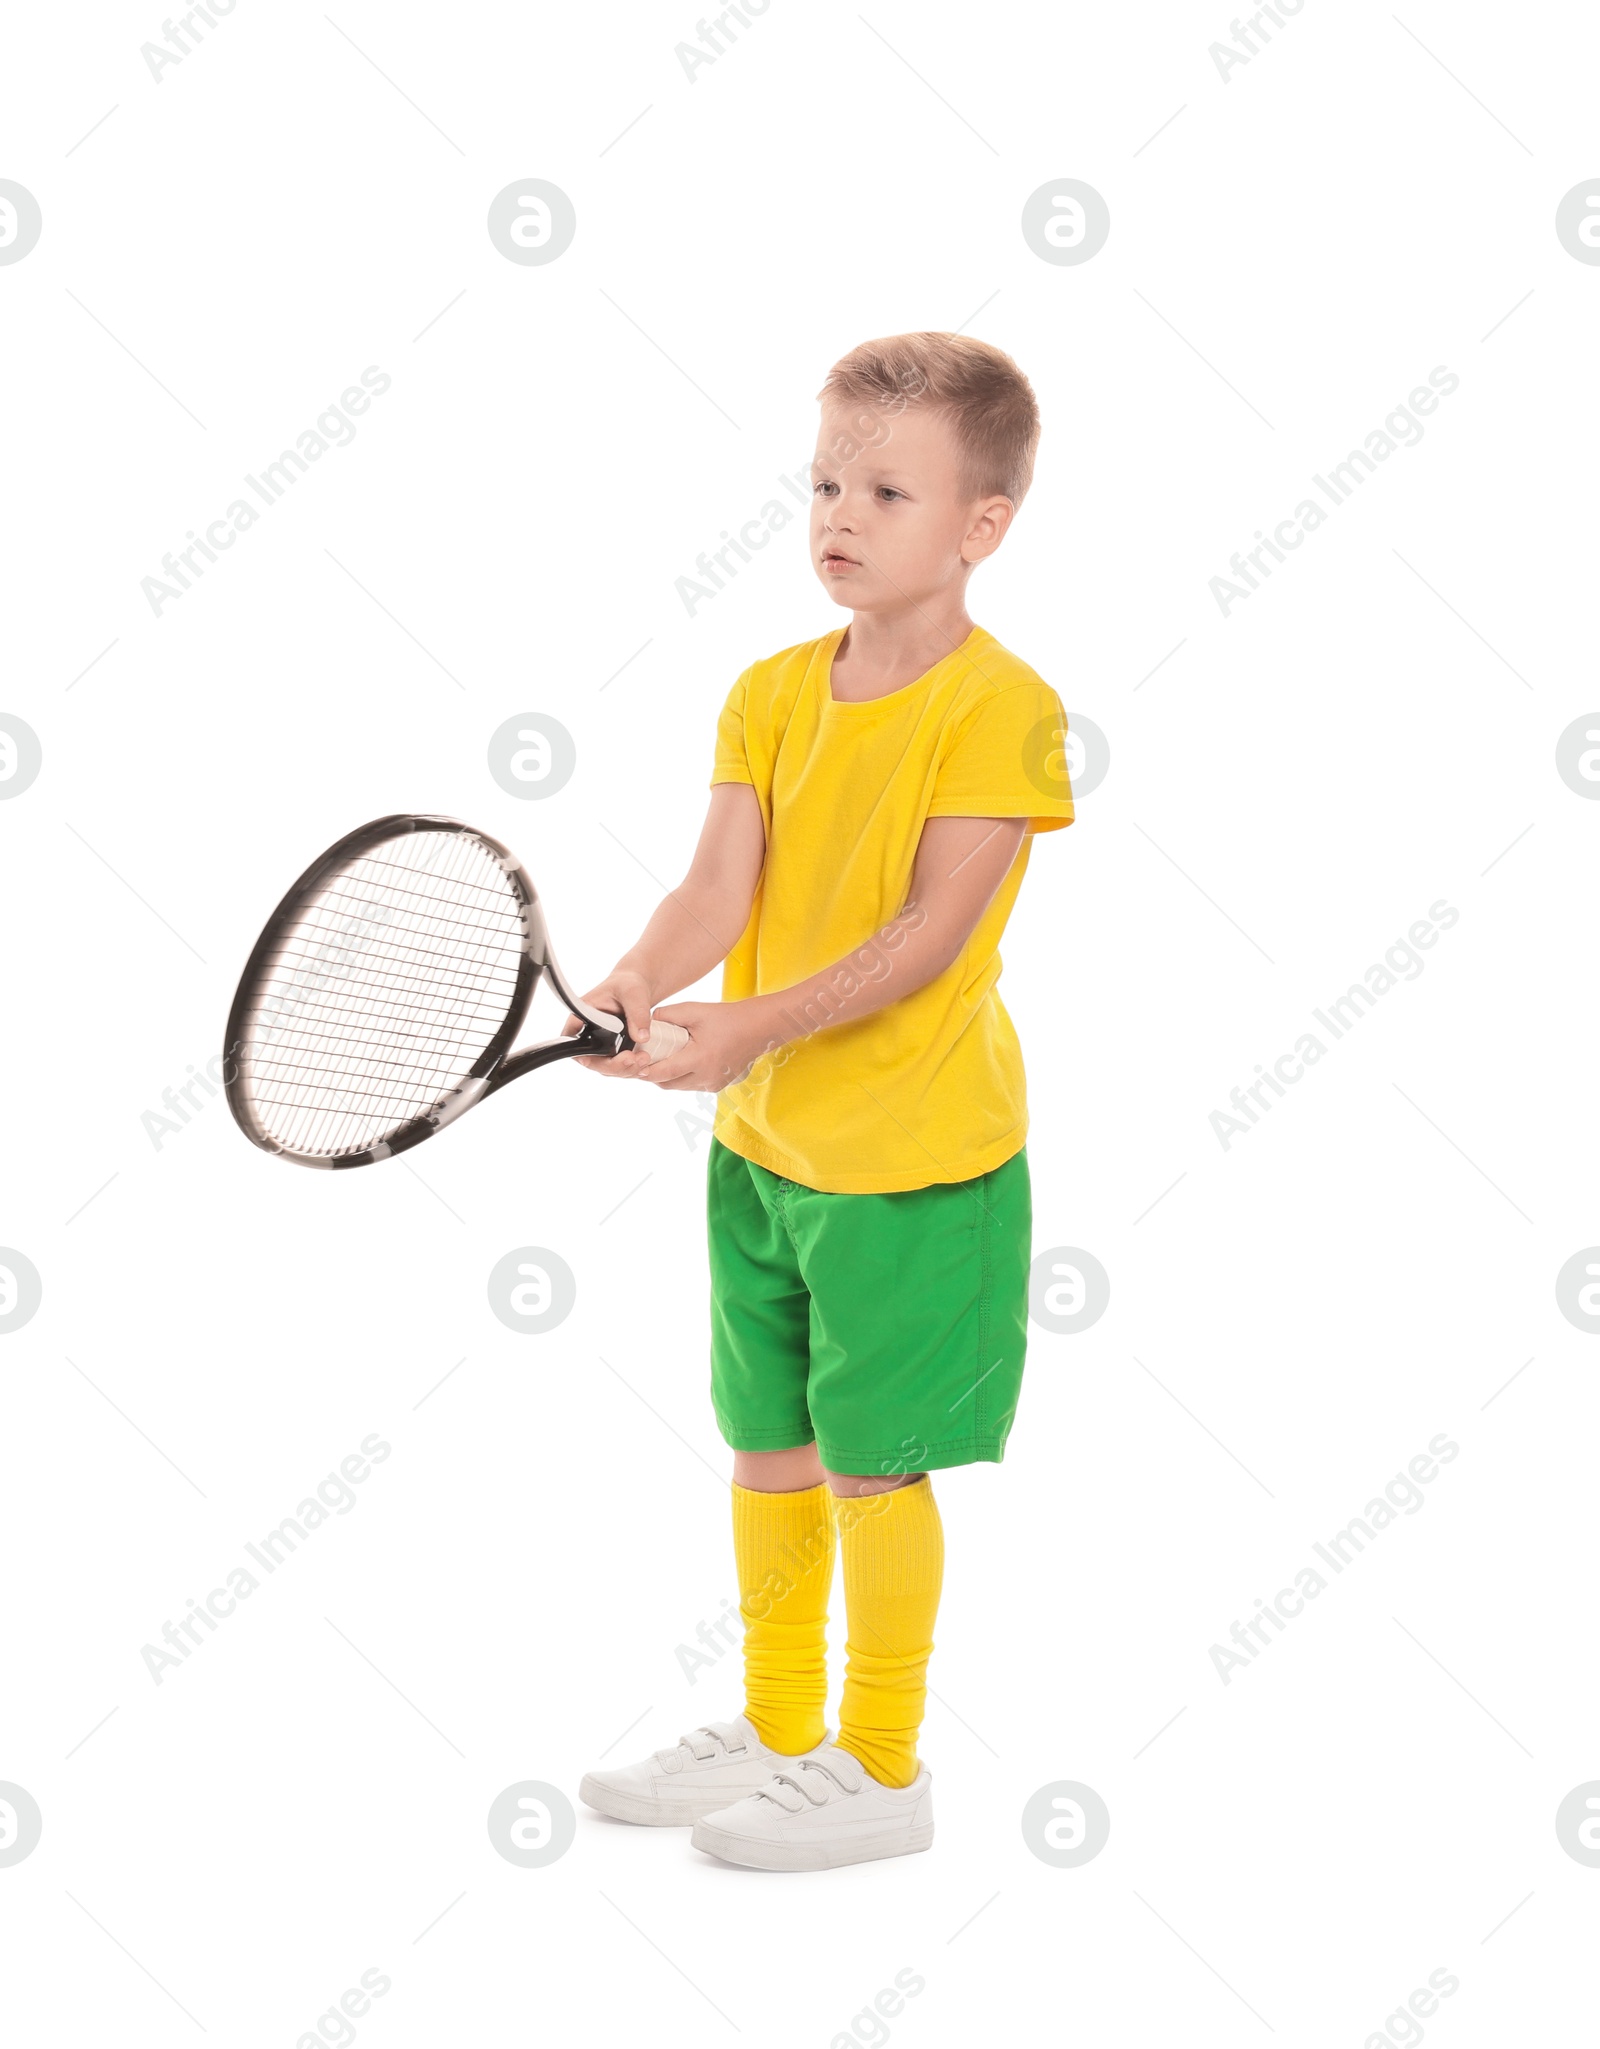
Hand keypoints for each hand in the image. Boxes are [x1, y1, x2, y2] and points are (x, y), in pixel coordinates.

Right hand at [561, 969, 657, 1077]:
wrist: (638, 990)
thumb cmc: (629, 985)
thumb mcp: (633, 993)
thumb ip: (637, 1013)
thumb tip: (641, 1037)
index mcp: (581, 1017)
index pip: (570, 1040)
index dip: (580, 1054)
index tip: (598, 1059)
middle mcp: (587, 1035)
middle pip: (590, 1060)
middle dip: (612, 1065)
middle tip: (633, 1059)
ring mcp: (600, 1046)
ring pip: (606, 1068)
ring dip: (624, 1069)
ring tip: (644, 1060)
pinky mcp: (613, 1052)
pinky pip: (618, 1067)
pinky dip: (631, 1069)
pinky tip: (644, 1064)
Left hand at [639, 999, 777, 1092]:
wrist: (758, 1028)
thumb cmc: (727, 1017)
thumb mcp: (694, 1010)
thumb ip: (667, 1015)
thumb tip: (646, 1024)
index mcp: (700, 1059)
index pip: (664, 1072)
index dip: (645, 1070)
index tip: (633, 1064)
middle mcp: (707, 1077)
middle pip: (668, 1084)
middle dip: (653, 1074)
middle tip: (644, 1060)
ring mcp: (714, 1084)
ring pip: (680, 1086)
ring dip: (668, 1076)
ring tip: (661, 1058)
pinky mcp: (718, 1085)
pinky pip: (692, 1085)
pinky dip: (683, 1076)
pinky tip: (681, 1061)